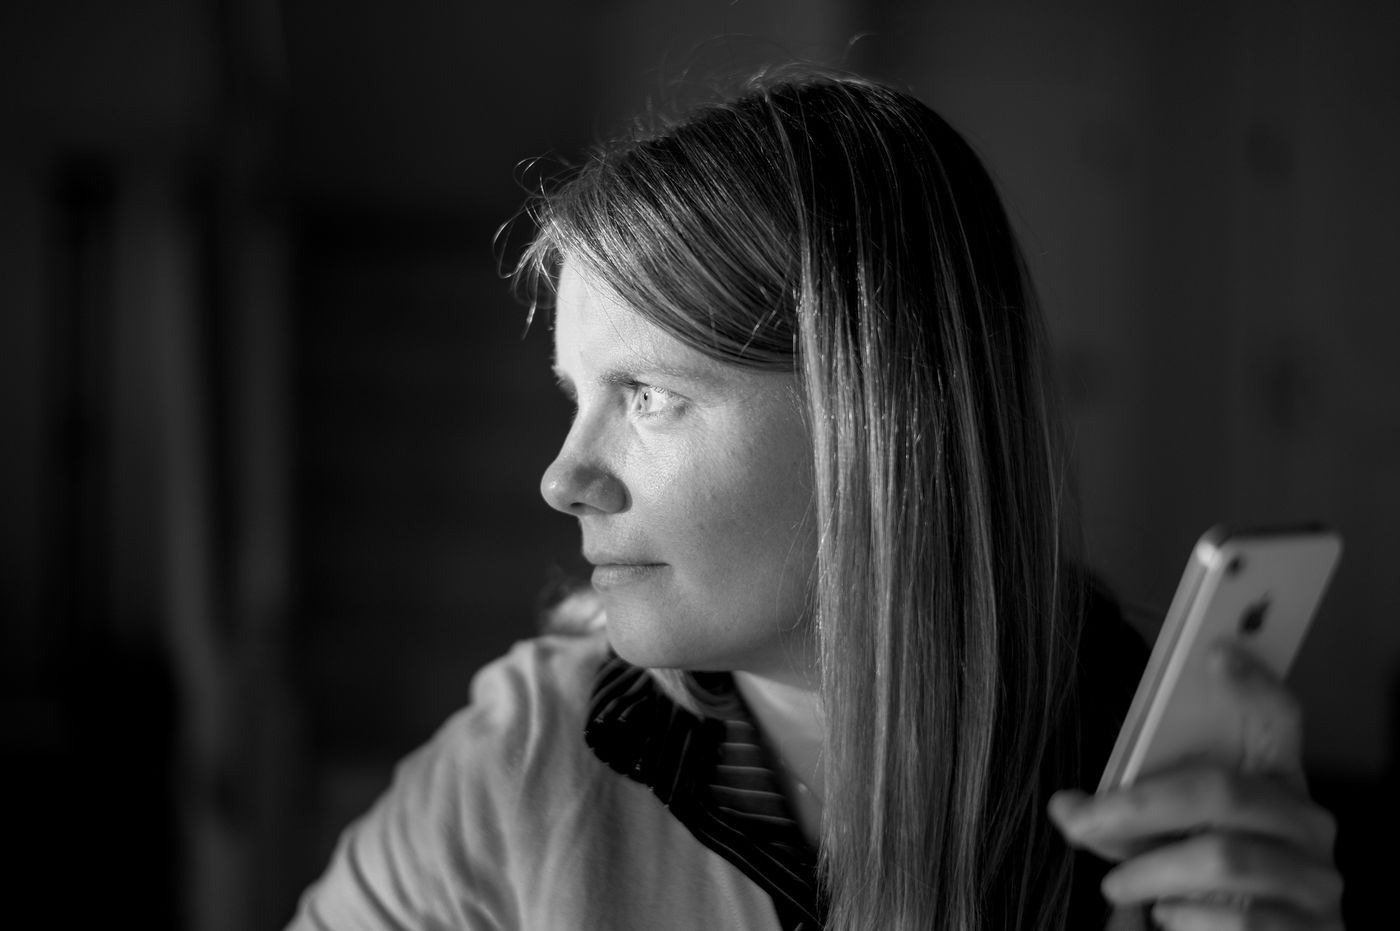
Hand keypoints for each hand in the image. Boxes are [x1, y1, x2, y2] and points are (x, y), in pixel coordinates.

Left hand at [1049, 643, 1343, 929]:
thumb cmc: (1207, 885)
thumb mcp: (1177, 840)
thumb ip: (1133, 818)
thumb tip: (1065, 806)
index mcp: (1276, 787)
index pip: (1281, 721)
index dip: (1256, 686)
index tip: (1217, 653)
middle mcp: (1308, 826)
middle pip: (1221, 790)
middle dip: (1138, 805)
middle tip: (1080, 823)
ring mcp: (1317, 880)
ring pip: (1223, 858)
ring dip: (1151, 871)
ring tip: (1117, 885)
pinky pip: (1243, 918)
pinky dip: (1189, 916)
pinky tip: (1169, 915)